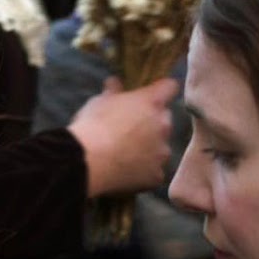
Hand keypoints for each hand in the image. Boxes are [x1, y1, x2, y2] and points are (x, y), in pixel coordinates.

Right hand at [68, 77, 176, 197]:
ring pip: (161, 147)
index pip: (169, 87)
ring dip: (149, 148)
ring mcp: (162, 152)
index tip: (152, 94)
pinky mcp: (156, 174)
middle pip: (164, 119)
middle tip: (130, 128)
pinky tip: (127, 171)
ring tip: (126, 153)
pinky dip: (144, 171)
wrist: (89, 160)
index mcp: (152, 102)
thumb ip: (113, 92)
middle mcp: (163, 125)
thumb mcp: (99, 102)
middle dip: (151, 122)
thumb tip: (114, 83)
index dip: (161, 89)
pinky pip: (154, 171)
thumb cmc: (93, 125)